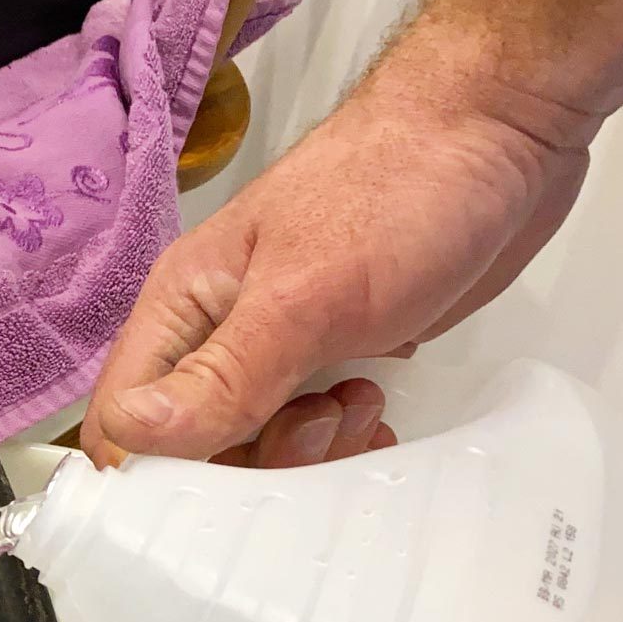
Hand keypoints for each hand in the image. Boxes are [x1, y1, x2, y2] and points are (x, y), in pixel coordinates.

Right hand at [84, 56, 597, 467]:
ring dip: (309, 454)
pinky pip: (314, 430)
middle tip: (321, 425)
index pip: (121, 424)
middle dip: (252, 467)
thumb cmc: (397, 187)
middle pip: (191, 451)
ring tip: (362, 403)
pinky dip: (343, 443)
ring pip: (257, 447)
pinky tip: (382, 413)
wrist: (501, 127)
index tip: (223, 494)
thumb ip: (222, 375)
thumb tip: (132, 437)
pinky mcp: (338, 353)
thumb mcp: (305, 293)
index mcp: (183, 308)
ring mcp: (279, 347)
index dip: (156, 475)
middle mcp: (217, 333)